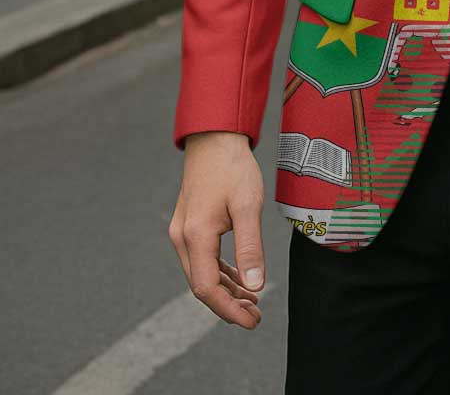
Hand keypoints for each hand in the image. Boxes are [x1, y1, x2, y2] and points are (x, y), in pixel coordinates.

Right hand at [168, 131, 265, 328]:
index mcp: (195, 236)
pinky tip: (239, 279)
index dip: (228, 310)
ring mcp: (182, 232)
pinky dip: (221, 273)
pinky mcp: (189, 225)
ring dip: (226, 290)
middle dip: (229, 305)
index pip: (206, 288)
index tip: (252, 321)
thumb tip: (255, 286)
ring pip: (202, 273)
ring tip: (252, 302)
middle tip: (256, 317)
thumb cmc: (233, 169)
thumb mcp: (248, 206)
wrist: (215, 139)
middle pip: (202, 285)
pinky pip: (203, 258)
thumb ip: (250, 247)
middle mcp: (182, 238)